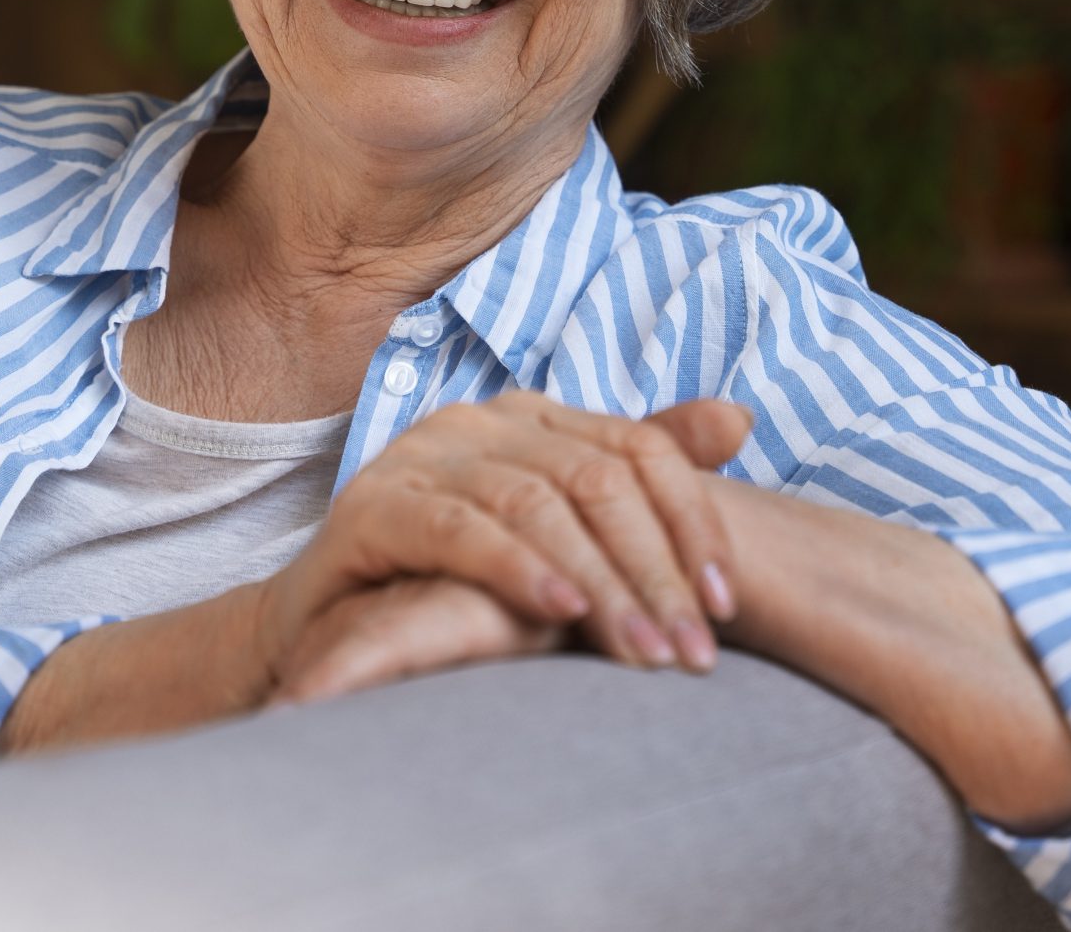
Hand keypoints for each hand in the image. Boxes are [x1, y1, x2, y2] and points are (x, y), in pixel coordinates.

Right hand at [256, 392, 754, 680]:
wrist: (329, 626)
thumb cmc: (456, 582)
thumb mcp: (562, 537)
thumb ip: (638, 478)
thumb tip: (741, 420)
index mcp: (535, 417)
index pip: (641, 450)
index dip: (694, 522)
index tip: (729, 605)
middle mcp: (480, 423)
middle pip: (597, 480)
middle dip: (654, 571)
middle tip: (692, 652)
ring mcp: (422, 457)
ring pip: (536, 504)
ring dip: (600, 582)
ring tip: (642, 650)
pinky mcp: (372, 506)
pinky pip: (457, 529)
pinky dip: (516, 568)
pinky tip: (559, 609)